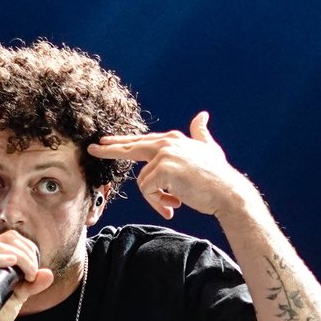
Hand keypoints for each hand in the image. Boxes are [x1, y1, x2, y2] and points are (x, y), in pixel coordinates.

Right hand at [0, 229, 50, 320]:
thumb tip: (49, 273)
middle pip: (7, 238)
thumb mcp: (17, 297)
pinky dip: (0, 259)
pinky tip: (13, 262)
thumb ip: (32, 285)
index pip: (11, 238)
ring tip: (29, 275)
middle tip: (34, 273)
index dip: (28, 247)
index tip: (35, 267)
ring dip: (21, 257)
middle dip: (27, 252)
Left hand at [89, 112, 257, 220]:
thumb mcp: (209, 149)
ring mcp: (164, 154)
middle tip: (92, 149)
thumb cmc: (218, 176)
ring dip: (157, 199)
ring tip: (175, 203)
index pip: (142, 141)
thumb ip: (200, 133)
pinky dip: (159, 202)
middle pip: (131, 147)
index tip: (105, 142)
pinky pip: (148, 190)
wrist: (228, 192)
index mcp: (173, 139)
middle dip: (110, 149)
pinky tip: (175, 204)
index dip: (123, 142)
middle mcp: (166, 143)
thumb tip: (202, 115)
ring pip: (144, 182)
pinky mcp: (163, 169)